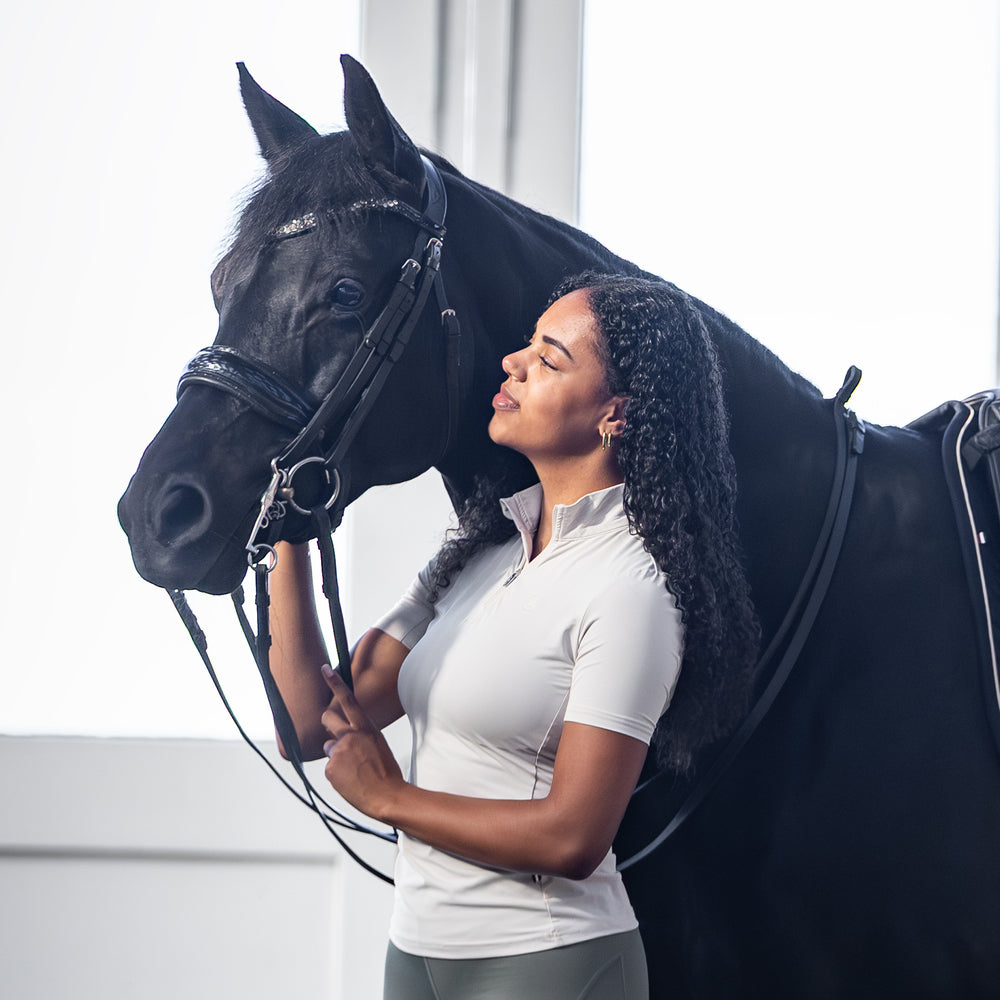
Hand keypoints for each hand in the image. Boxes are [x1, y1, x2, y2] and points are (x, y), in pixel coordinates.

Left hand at [320, 665, 404, 820]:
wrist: (387, 796)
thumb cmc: (386, 772)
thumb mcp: (378, 745)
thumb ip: (360, 736)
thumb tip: (342, 739)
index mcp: (366, 728)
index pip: (348, 699)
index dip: (335, 683)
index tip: (325, 669)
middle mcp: (350, 735)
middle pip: (327, 718)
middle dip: (326, 721)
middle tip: (330, 727)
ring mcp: (339, 751)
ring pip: (329, 748)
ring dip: (337, 757)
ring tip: (354, 770)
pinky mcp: (331, 768)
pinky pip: (330, 768)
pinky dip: (337, 774)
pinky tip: (351, 780)